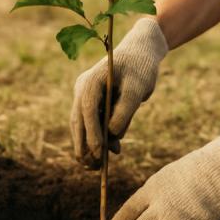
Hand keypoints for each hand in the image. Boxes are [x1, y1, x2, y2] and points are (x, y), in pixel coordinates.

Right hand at [71, 18, 168, 167]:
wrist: (141, 51)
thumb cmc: (141, 67)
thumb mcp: (138, 89)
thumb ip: (125, 111)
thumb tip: (112, 137)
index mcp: (91, 80)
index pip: (87, 110)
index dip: (91, 133)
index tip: (98, 153)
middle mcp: (83, 87)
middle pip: (78, 120)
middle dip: (84, 145)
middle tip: (92, 167)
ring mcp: (85, 93)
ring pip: (82, 124)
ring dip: (89, 145)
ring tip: (97, 167)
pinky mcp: (92, 100)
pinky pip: (91, 121)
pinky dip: (98, 136)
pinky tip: (109, 152)